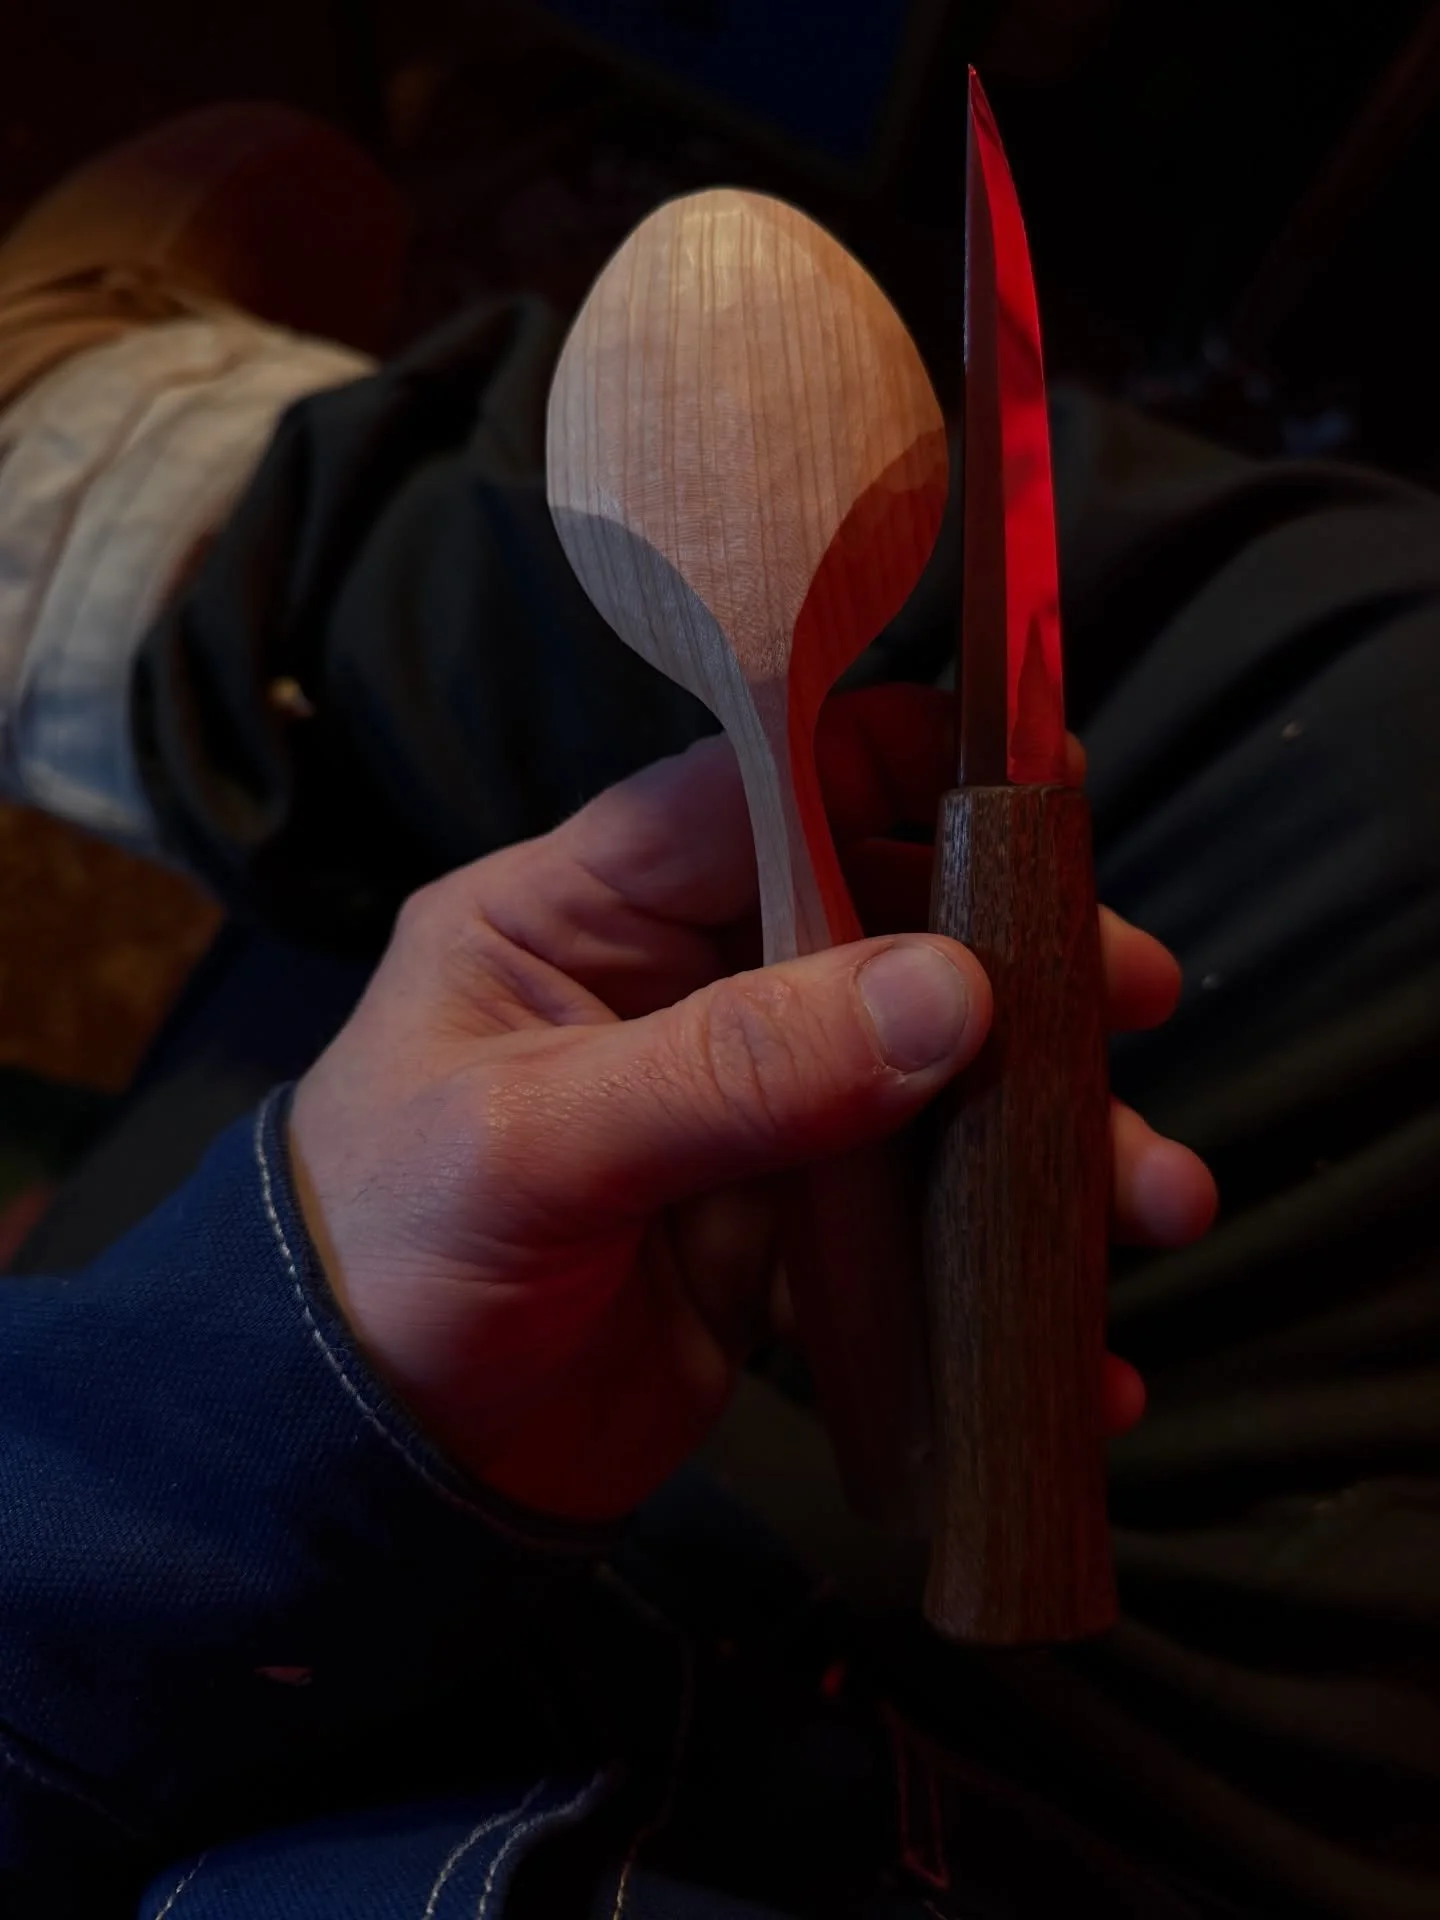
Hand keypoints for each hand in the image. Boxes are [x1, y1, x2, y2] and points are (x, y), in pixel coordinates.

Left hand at [290, 687, 1214, 1521]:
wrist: (359, 1474)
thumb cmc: (387, 1266)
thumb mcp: (536, 1148)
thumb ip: (731, 1067)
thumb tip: (951, 993)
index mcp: (580, 912)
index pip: (757, 789)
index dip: (897, 770)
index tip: (1044, 785)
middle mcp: (672, 989)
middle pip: (875, 927)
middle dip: (1016, 962)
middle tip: (1133, 1000)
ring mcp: (736, 1114)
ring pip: (920, 1081)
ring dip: (1040, 1135)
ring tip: (1155, 1200)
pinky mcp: (777, 1238)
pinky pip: (911, 1227)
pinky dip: (996, 1274)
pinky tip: (1078, 1345)